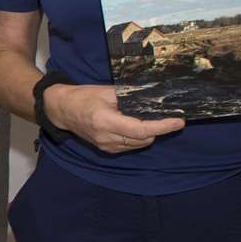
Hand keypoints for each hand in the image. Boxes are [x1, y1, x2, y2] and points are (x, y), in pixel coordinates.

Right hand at [43, 82, 183, 153]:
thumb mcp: (106, 91)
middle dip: (158, 128)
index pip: (141, 129)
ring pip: (139, 144)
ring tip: (150, 119)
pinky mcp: (107, 149)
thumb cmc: (83, 96)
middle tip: (166, 115)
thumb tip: (154, 97)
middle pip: (144, 139)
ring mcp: (106, 146)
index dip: (163, 126)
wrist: (62, 110)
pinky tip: (136, 126)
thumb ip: (130, 96)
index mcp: (106, 121)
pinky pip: (130, 146)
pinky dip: (138, 137)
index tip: (178, 121)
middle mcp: (107, 138)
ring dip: (149, 133)